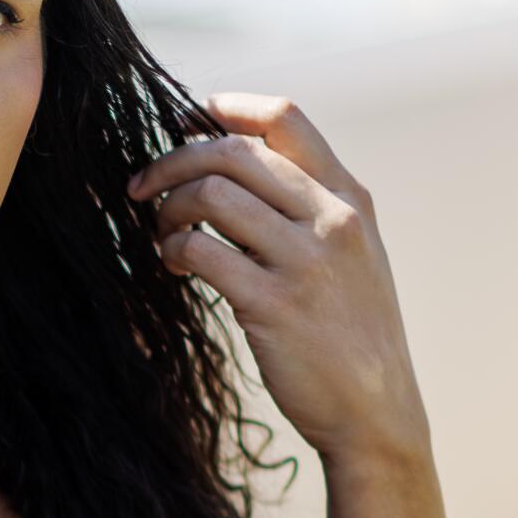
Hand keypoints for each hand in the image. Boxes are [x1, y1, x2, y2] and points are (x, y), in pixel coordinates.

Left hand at [126, 94, 431, 467]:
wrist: (375, 409)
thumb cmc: (350, 331)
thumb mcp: (352, 254)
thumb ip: (309, 207)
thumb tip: (235, 169)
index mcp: (349, 197)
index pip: (286, 119)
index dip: (227, 108)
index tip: (186, 121)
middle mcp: (331, 218)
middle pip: (234, 151)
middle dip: (173, 161)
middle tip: (141, 187)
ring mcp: (305, 261)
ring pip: (212, 194)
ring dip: (169, 209)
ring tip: (163, 235)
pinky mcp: (273, 305)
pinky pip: (202, 251)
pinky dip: (173, 251)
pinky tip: (175, 267)